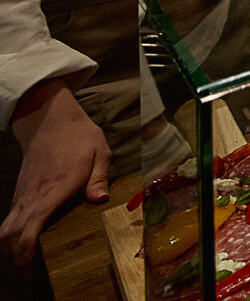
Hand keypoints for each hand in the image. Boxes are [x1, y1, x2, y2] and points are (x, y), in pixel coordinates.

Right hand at [3, 79, 109, 262]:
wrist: (50, 120)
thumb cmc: (79, 137)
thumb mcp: (100, 153)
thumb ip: (99, 179)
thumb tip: (100, 201)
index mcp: (53, 190)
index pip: (29, 226)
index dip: (26, 249)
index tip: (31, 262)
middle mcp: (32, 196)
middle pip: (8, 234)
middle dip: (15, 255)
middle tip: (30, 270)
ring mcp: (24, 194)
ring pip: (6, 227)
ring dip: (12, 245)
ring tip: (28, 259)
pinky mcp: (21, 192)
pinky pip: (12, 217)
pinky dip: (15, 231)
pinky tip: (29, 237)